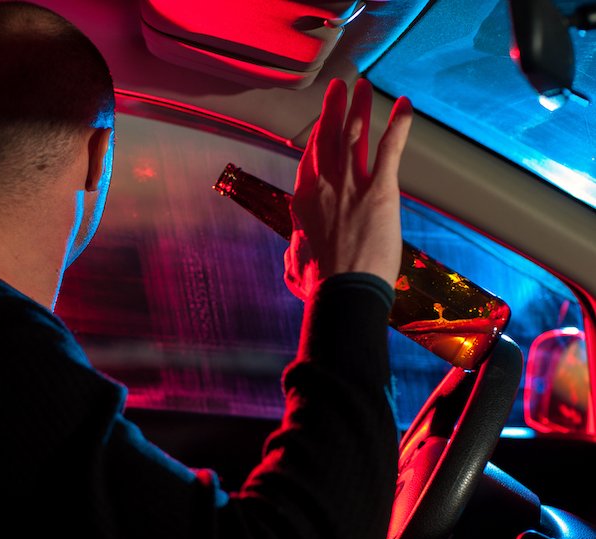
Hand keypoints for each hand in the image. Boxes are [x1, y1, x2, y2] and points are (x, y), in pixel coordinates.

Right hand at [284, 78, 412, 298]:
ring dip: (360, 107)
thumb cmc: (320, 285)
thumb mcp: (296, 267)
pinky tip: (405, 106)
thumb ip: (295, 253)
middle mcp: (324, 185)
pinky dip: (398, 125)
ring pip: (354, 134)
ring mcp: (351, 184)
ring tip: (363, 86)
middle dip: (334, 108)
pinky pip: (389, 149)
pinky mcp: (381, 190)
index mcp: (304, 201)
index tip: (323, 121)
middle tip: (339, 87)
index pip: (310, 159)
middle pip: (328, 136)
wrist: (344, 291)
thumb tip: (293, 254)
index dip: (317, 135)